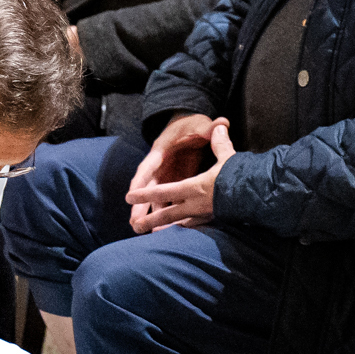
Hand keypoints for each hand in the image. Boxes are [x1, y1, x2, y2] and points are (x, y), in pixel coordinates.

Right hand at [126, 117, 233, 231]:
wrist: (190, 128)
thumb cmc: (192, 126)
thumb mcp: (200, 125)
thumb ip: (209, 128)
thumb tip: (222, 123)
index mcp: (161, 149)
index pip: (149, 165)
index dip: (141, 180)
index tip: (132, 194)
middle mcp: (160, 165)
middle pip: (147, 186)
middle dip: (139, 204)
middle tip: (134, 222)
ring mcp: (165, 175)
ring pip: (154, 196)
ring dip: (149, 213)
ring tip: (141, 231)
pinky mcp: (173, 182)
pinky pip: (166, 199)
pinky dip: (164, 213)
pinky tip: (161, 229)